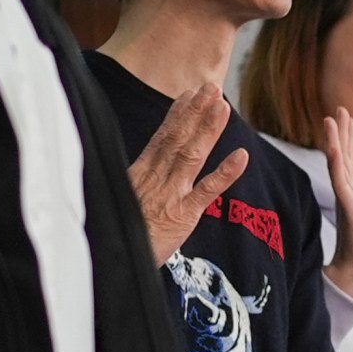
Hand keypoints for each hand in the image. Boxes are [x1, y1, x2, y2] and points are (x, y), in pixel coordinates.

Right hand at [129, 81, 248, 262]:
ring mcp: (171, 195)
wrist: (110, 265)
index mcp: (140, 174)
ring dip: (208, 129)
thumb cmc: (118, 234)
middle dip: (195, 111)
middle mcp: (156, 179)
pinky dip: (225, 173)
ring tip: (223, 105)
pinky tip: (242, 156)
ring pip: (192, 155)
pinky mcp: (183, 216)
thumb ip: (134, 183)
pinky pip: (207, 191)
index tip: (188, 93)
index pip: (161, 138)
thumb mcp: (120, 201)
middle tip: (211, 86)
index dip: (176, 115)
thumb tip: (141, 169)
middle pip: (178, 139)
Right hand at [320, 109, 352, 295]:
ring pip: (337, 163)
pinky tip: (333, 148)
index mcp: (351, 190)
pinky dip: (336, 163)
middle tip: (338, 109)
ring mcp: (344, 197)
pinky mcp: (347, 206)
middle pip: (341, 155)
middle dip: (341, 132)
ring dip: (334, 141)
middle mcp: (344, 190)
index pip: (348, 159)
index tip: (348, 117)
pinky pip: (340, 181)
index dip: (348, 138)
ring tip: (331, 120)